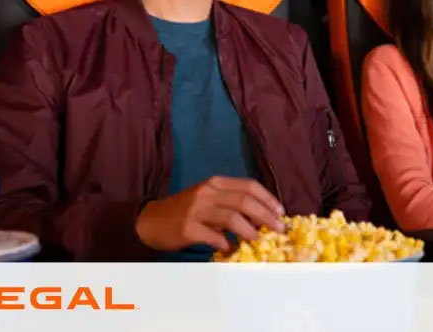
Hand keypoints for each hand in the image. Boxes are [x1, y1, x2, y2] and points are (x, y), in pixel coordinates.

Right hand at [135, 177, 284, 251]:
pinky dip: (227, 244)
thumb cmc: (185, 211)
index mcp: (215, 183)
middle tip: (278, 229)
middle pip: (244, 201)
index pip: (248, 186)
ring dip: (250, 231)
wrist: (151, 221)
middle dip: (266, 216)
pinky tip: (230, 249)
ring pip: (232, 218)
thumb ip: (231, 203)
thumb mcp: (208, 199)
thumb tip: (263, 217)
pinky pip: (214, 237)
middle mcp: (207, 192)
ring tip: (258, 240)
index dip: (268, 199)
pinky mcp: (188, 228)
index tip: (280, 212)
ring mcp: (196, 210)